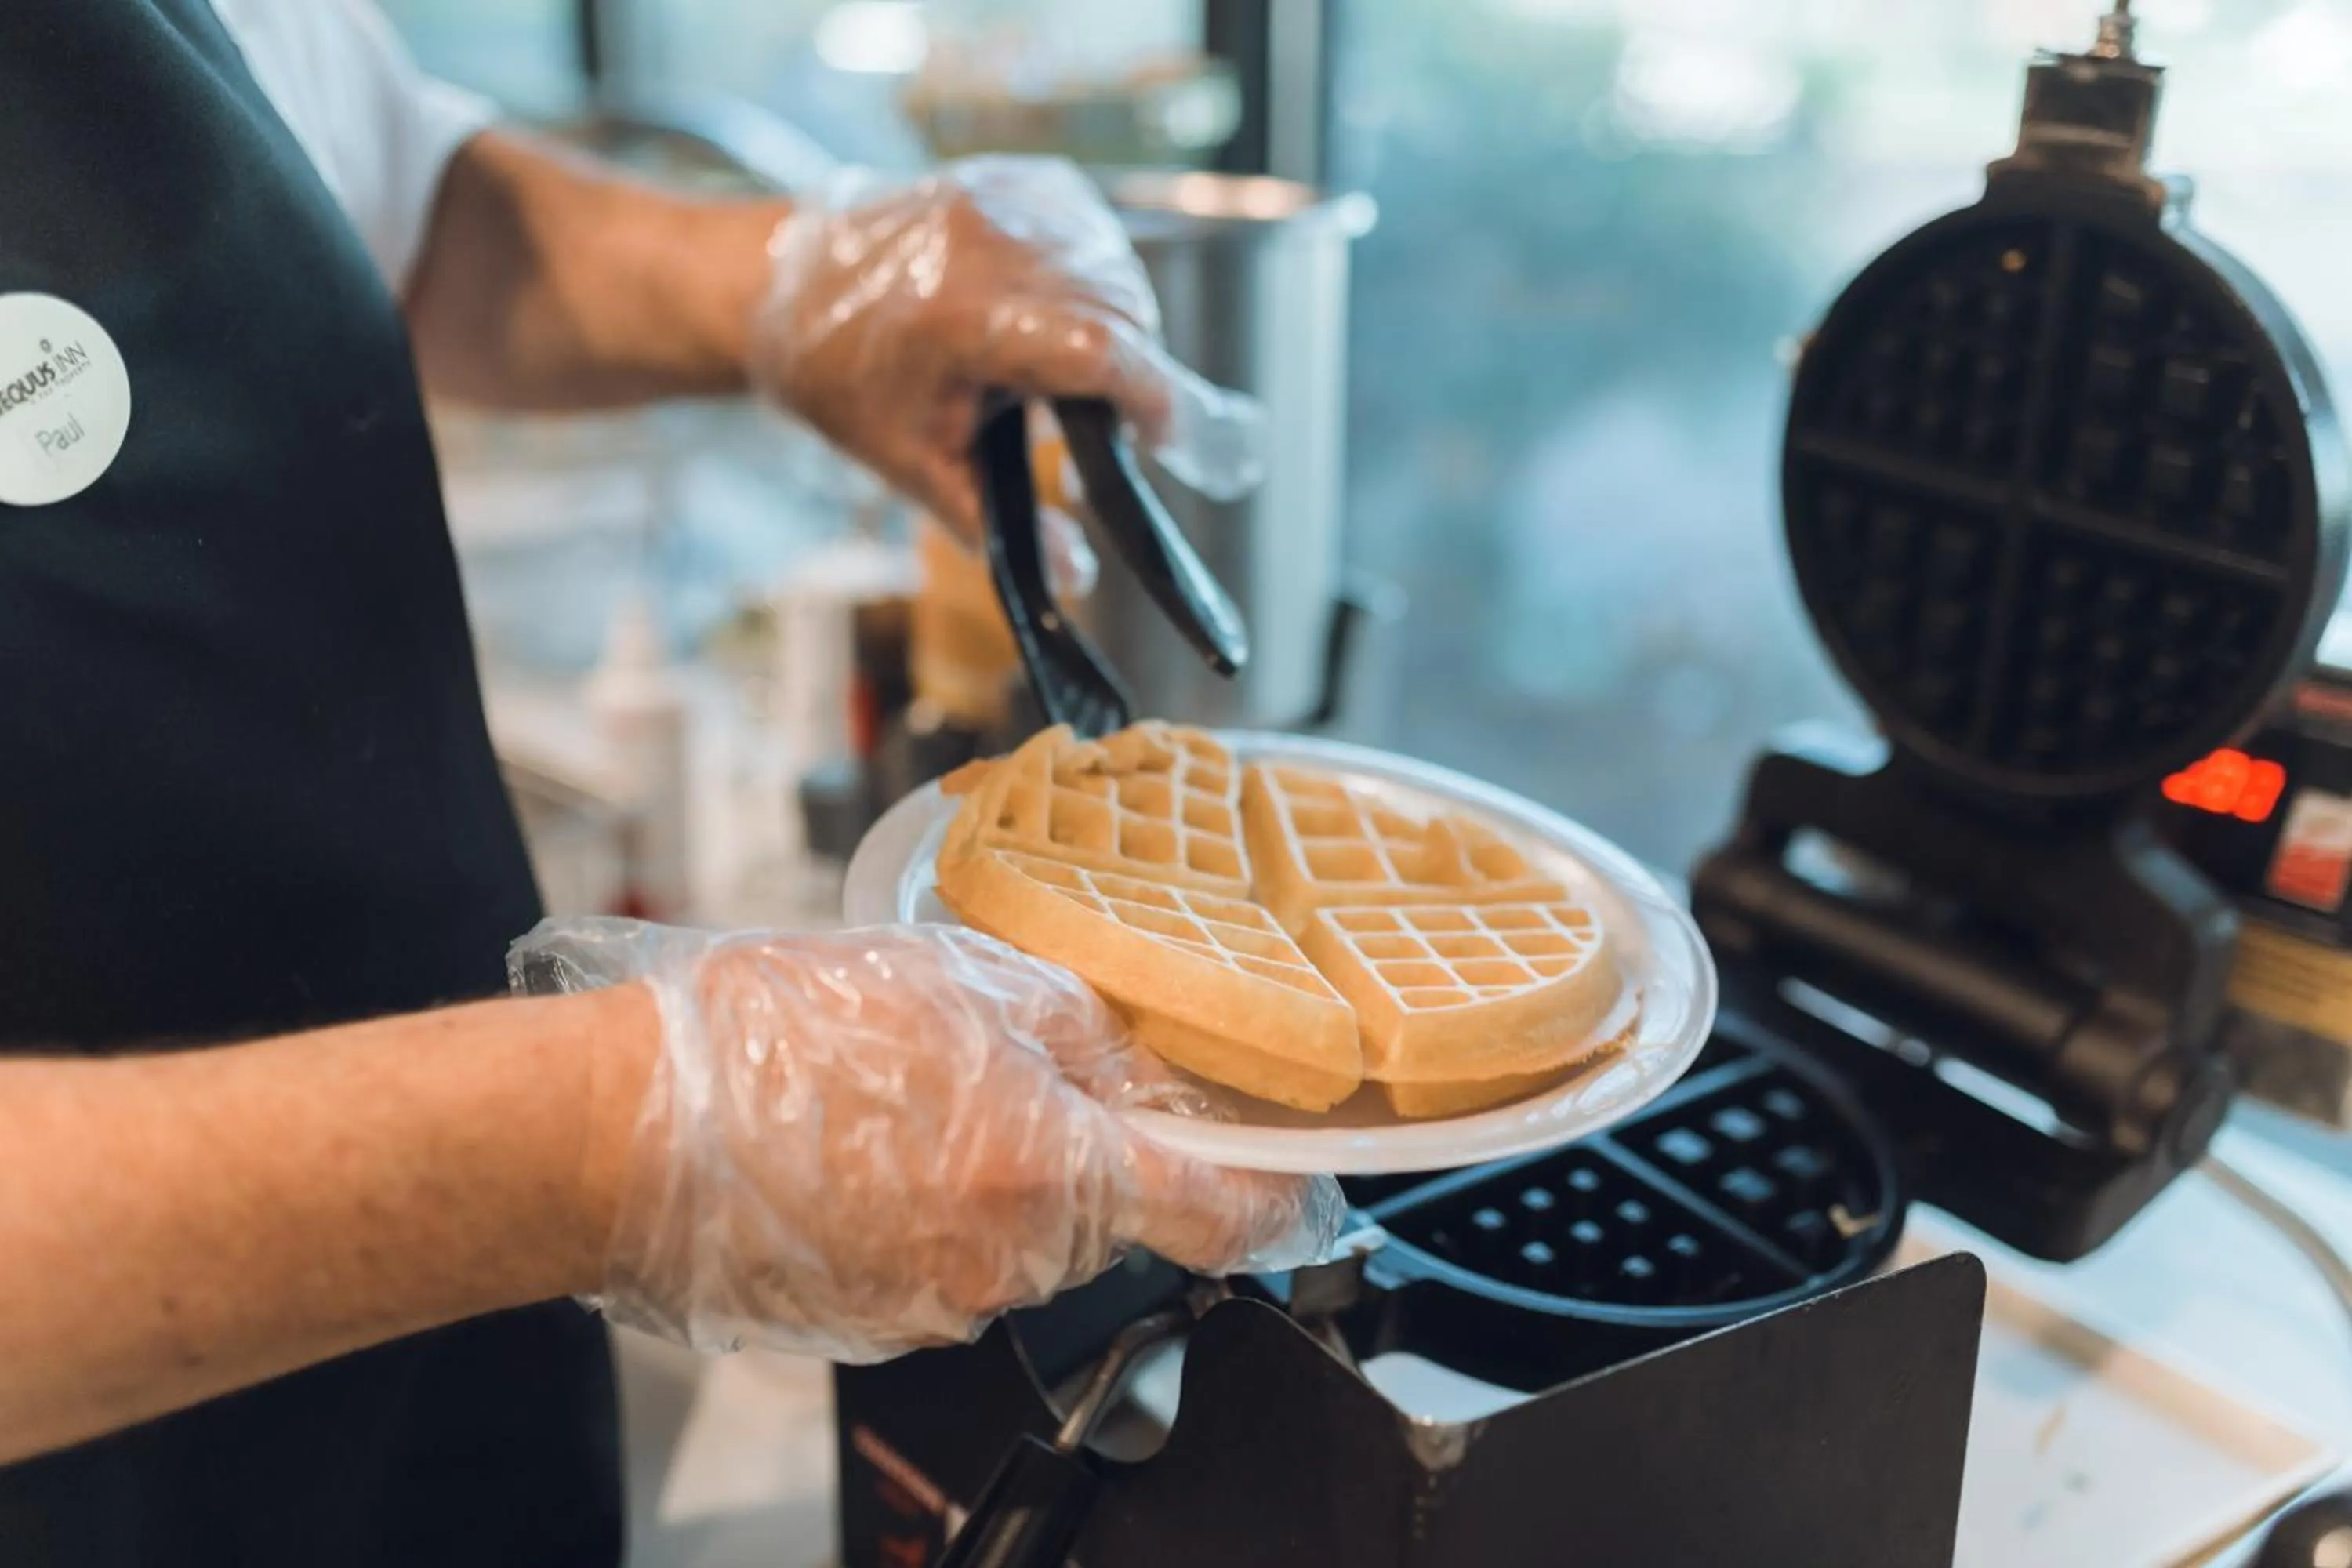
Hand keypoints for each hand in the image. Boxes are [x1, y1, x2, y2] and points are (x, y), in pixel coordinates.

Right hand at [512, 920, 1339, 1361]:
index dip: (1274, 1197)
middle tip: (993, 1066)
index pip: (1222, 1215)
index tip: (1293, 1184)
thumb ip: (1071, 1022)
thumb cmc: (771, 1047)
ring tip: (891, 1099)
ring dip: (984, 1170)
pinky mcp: (876, 1325)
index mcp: (1054, 1173)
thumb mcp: (953, 981)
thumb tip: (1127, 1053)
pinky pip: (940, 1262)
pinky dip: (918, 1210)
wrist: (623, 1133)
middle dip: (1071, 1141)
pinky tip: (850, 1149)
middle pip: (1103, 1212)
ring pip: (1014, 1235)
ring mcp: (940, 1304)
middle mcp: (1012, 1262)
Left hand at [750, 156, 1263, 544]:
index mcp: (967, 320)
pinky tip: (1058, 314)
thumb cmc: (840, 378)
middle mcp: (994, 246)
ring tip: (1066, 373)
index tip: (1164, 442)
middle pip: (1123, 312)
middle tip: (1103, 426)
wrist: (781, 288)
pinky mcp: (1015, 181)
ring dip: (1119, 328)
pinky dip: (1097, 281)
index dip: (1153, 399)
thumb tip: (1078, 579)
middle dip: (1133, 376)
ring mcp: (1005, 202)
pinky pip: (1096, 235)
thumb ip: (998, 525)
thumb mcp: (912, 464)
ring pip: (1118, 271)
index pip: (1102, 349)